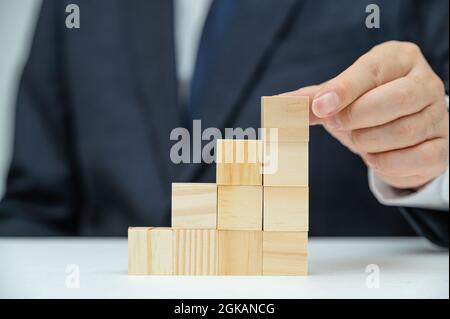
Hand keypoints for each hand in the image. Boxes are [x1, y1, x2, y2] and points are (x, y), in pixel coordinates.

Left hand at [284, 41, 448, 189]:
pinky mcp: (442, 147)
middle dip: (357, 118)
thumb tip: (279, 105)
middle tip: (339, 125)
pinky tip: (375, 157)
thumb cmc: (366, 108)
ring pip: (404, 131)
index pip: (372, 70)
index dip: (344, 90)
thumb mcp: (339, 99)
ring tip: (358, 139)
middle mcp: (426, 83)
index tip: (320, 108)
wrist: (398, 134)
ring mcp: (438, 116)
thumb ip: (313, 100)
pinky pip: (417, 158)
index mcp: (399, 60)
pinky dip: (387, 162)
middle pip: (395, 99)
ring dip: (369, 142)